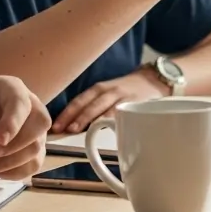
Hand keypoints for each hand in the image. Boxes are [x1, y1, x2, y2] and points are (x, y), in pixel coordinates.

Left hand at [0, 76, 50, 178]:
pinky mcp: (29, 148)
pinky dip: (15, 173)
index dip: (14, 122)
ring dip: (11, 162)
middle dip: (17, 145)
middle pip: (40, 124)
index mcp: (10, 88)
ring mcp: (31, 129)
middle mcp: (28, 106)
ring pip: (37, 148)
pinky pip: (33, 164)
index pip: (21, 103)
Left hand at [51, 69, 165, 133]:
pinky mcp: (138, 104)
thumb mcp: (108, 93)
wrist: (154, 80)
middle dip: (77, 117)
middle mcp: (110, 91)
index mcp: (100, 89)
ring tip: (82, 131)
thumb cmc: (126, 92)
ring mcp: (124, 97)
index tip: (56, 126)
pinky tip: (108, 130)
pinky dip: (115, 121)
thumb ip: (93, 106)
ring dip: (93, 120)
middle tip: (65, 130)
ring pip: (106, 109)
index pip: (80, 100)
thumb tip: (71, 127)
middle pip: (91, 104)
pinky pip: (124, 113)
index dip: (67, 113)